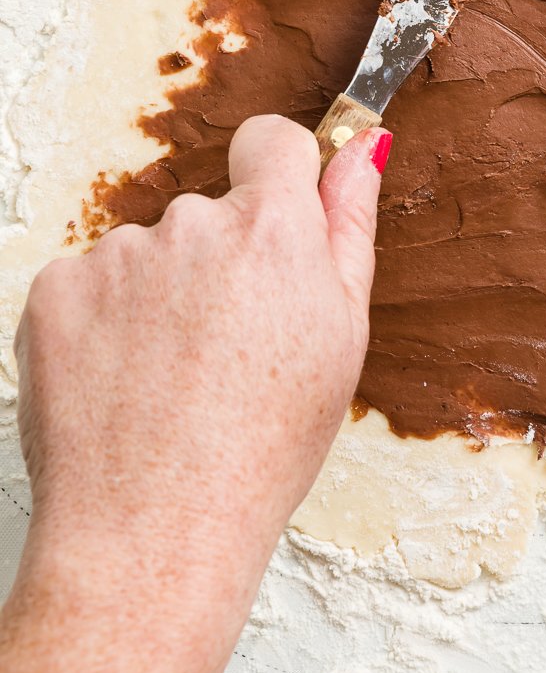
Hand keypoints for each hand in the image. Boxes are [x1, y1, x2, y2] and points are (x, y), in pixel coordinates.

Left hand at [0, 113, 389, 672]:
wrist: (153, 532)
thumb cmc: (265, 446)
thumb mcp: (343, 334)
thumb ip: (350, 223)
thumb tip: (364, 145)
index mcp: (273, 225)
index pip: (273, 140)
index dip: (277, 178)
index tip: (273, 225)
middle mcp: (191, 222)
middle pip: (210, 214)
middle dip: (219, 265)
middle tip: (228, 353)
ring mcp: (116, 255)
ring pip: (147, 257)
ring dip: (158, 299)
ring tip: (173, 385)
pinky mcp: (55, 291)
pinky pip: (88, 287)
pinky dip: (102, 326)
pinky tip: (122, 387)